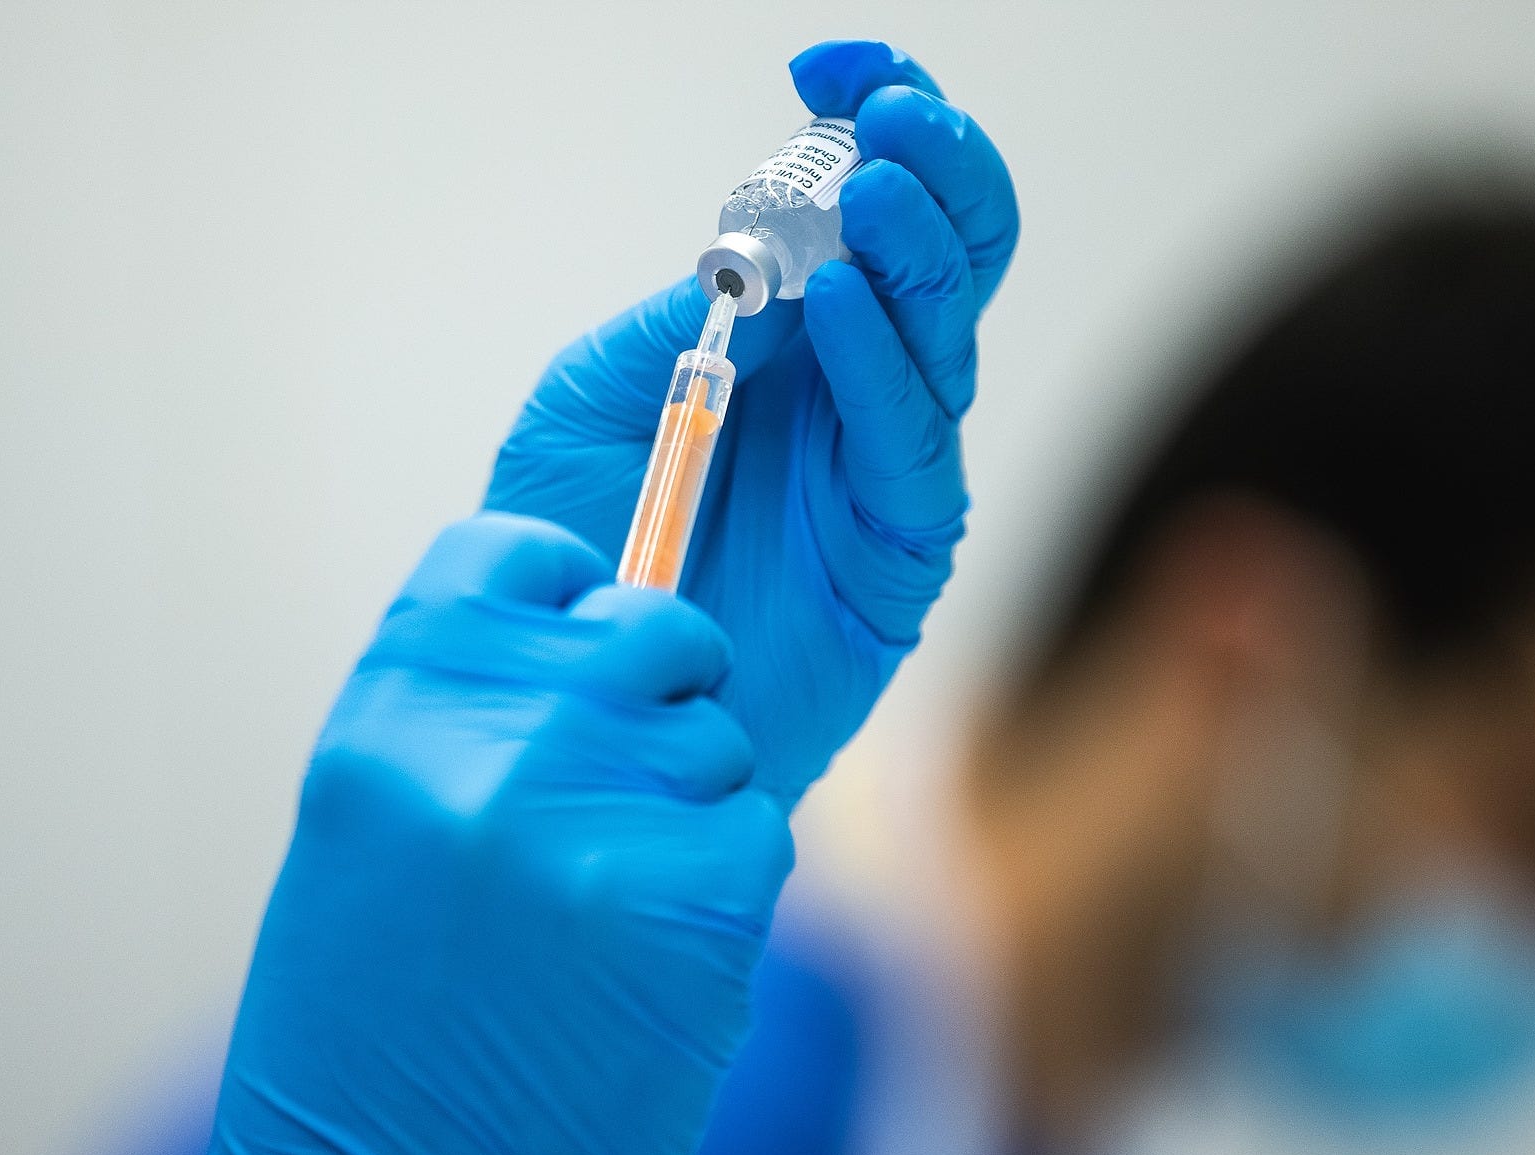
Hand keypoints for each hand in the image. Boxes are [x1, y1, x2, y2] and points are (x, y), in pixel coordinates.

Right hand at [206, 514, 793, 1154]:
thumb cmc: (372, 1046)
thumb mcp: (372, 840)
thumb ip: (465, 719)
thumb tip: (578, 638)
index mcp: (388, 717)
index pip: (517, 556)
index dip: (565, 590)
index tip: (580, 629)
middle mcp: (493, 747)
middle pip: (650, 627)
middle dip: (662, 685)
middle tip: (632, 771)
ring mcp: (600, 821)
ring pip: (714, 738)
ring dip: (690, 802)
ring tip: (611, 901)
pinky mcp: (697, 904)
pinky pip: (755, 830)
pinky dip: (724, 884)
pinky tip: (655, 953)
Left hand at [487, 39, 1017, 804]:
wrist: (583, 705)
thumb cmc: (587, 551)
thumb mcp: (596, 397)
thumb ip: (685, 317)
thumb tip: (767, 243)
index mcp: (800, 345)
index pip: (876, 218)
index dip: (877, 131)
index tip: (838, 68)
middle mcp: (861, 396)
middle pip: (951, 262)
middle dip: (936, 174)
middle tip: (893, 118)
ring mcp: (887, 471)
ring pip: (950, 338)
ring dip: (919, 251)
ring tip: (872, 188)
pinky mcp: (899, 552)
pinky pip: (911, 442)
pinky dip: (882, 361)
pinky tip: (847, 302)